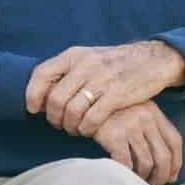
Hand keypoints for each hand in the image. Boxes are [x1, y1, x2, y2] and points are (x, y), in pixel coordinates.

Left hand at [25, 40, 184, 135]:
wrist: (152, 59)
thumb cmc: (116, 63)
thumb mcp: (89, 58)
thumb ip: (68, 72)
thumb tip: (42, 95)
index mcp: (75, 54)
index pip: (42, 73)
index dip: (32, 94)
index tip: (33, 109)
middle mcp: (85, 65)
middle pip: (55, 98)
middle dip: (53, 117)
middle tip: (59, 124)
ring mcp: (101, 80)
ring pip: (71, 111)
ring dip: (69, 126)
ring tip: (74, 129)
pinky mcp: (117, 95)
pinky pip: (92, 119)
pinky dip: (86, 129)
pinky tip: (88, 130)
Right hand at [94, 102, 182, 184]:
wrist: (83, 103)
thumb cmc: (111, 114)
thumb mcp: (135, 114)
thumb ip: (152, 135)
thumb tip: (172, 174)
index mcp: (153, 111)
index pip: (175, 141)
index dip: (176, 163)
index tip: (171, 177)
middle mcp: (145, 117)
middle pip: (163, 156)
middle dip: (161, 177)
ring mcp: (130, 125)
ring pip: (146, 163)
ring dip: (143, 178)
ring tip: (136, 181)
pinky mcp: (114, 135)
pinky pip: (127, 164)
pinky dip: (127, 174)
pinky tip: (122, 175)